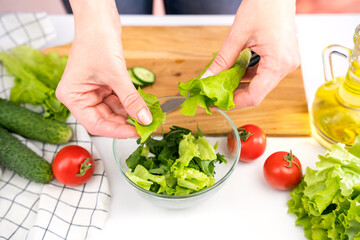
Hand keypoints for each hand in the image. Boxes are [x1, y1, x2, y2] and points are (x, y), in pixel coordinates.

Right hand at [56, 0, 151, 137]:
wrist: (99, 18)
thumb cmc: (96, 40)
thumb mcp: (115, 74)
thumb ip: (130, 99)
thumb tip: (144, 119)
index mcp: (72, 96)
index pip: (95, 124)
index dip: (116, 131)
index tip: (135, 133)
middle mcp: (80, 96)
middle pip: (105, 119)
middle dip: (125, 122)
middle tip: (145, 126)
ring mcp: (92, 91)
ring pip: (113, 111)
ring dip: (130, 114)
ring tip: (146, 117)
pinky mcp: (104, 85)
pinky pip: (118, 100)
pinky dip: (130, 103)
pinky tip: (141, 107)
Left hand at [202, 0, 299, 108]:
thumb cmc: (264, 5)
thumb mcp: (237, 35)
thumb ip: (222, 60)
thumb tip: (207, 78)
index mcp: (278, 62)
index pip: (254, 96)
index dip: (233, 103)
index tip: (216, 103)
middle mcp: (286, 66)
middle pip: (257, 92)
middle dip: (234, 95)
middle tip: (214, 95)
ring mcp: (286, 62)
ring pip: (260, 84)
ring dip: (240, 85)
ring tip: (220, 84)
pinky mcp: (283, 58)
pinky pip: (264, 74)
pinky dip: (248, 75)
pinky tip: (233, 73)